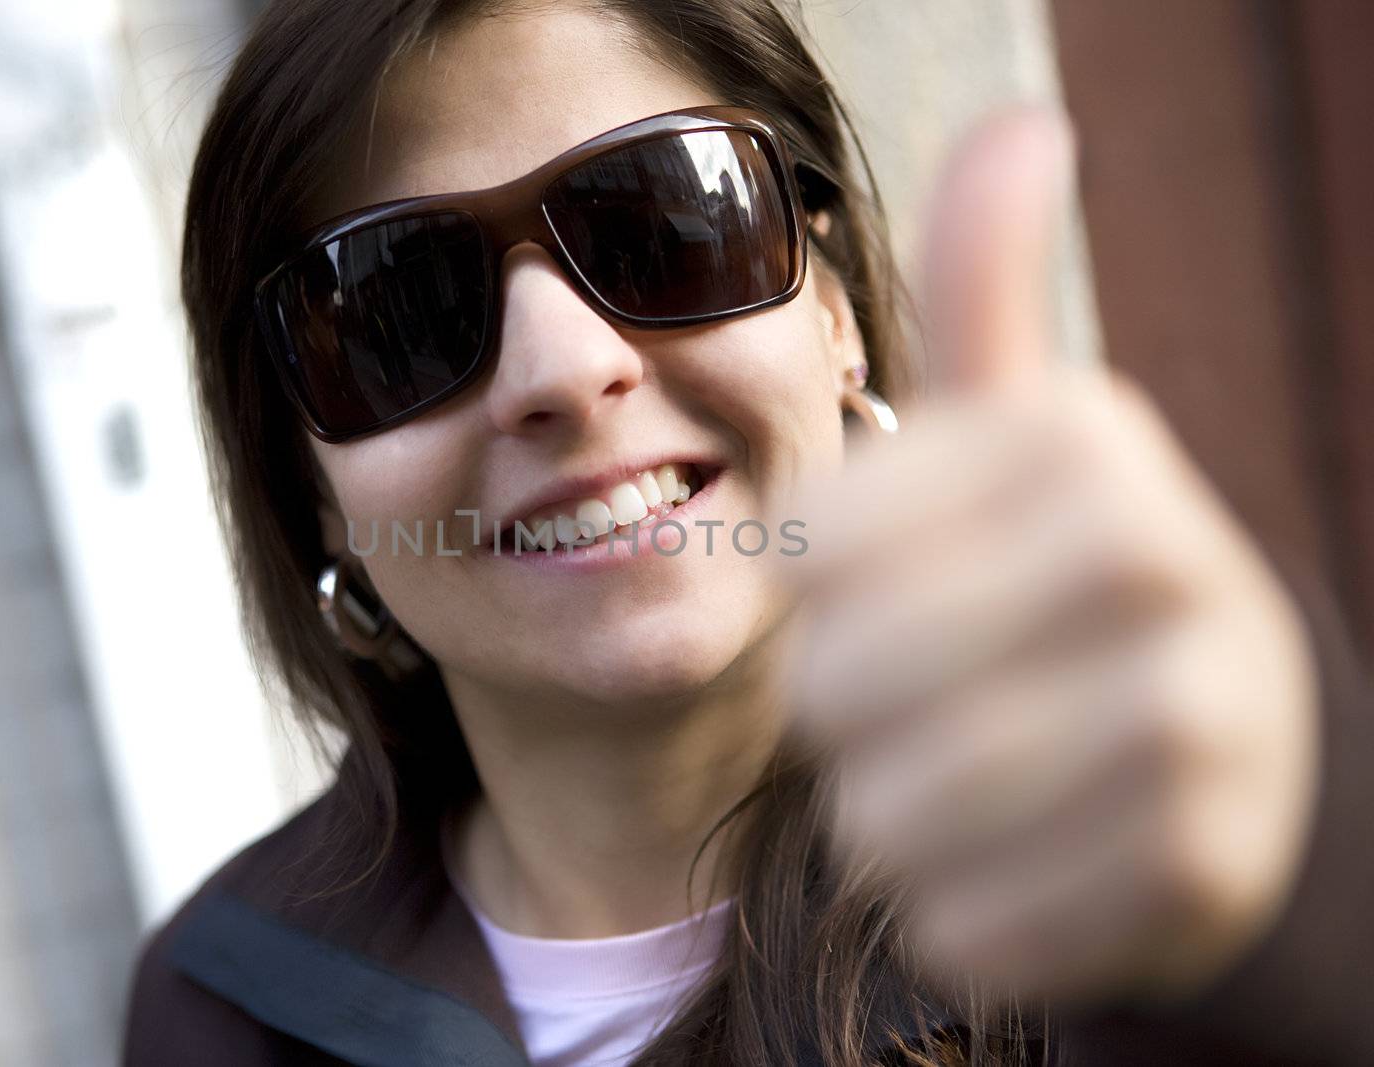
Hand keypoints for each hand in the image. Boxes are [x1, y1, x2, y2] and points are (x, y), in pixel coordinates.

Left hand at [778, 107, 1320, 1006]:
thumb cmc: (1058, 575)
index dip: (812, 596)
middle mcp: (1164, 562)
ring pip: (892, 822)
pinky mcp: (1202, 874)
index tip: (877, 589)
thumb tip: (1024, 125)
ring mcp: (1202, 727)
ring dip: (887, 820)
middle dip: (844, 717)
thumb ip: (992, 290)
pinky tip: (1009, 864)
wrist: (1228, 743)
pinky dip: (951, 915)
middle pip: (842, 692)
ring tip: (953, 781)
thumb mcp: (1023, 430)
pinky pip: (963, 929)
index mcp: (1085, 442)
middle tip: (909, 703)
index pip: (811, 548)